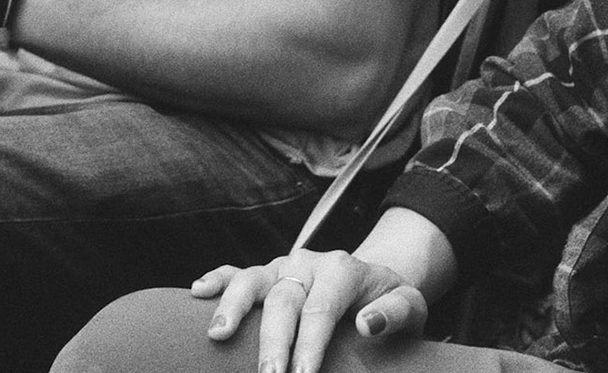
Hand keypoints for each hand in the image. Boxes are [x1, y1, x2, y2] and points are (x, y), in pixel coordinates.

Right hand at [193, 251, 427, 372]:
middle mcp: (308, 263)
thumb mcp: (410, 307)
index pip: (321, 308)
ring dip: (233, 307)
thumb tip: (367, 324)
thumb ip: (396, 314)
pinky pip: (237, 271)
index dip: (310, 345)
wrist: (375, 282)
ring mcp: (283, 267)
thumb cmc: (390, 302)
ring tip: (217, 335)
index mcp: (343, 269)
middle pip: (283, 299)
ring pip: (252, 279)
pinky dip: (217, 279)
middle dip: (272, 341)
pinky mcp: (267, 275)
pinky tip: (197, 291)